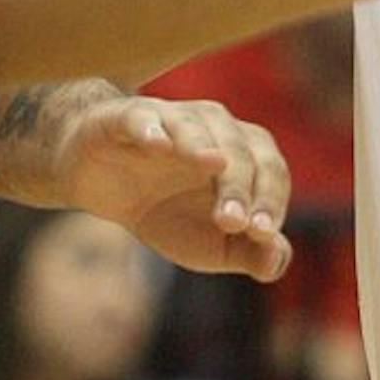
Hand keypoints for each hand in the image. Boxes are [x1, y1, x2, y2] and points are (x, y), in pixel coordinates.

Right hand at [53, 95, 291, 279]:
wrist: (103, 185)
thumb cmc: (169, 212)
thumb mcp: (210, 245)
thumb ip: (250, 253)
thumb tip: (276, 261)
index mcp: (245, 155)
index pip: (271, 172)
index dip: (269, 201)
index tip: (260, 234)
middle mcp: (215, 128)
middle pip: (240, 150)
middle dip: (239, 186)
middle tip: (231, 222)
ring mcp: (171, 118)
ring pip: (197, 126)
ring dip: (203, 150)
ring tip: (212, 166)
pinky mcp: (127, 118)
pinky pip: (142, 118)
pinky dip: (151, 129)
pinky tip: (159, 145)